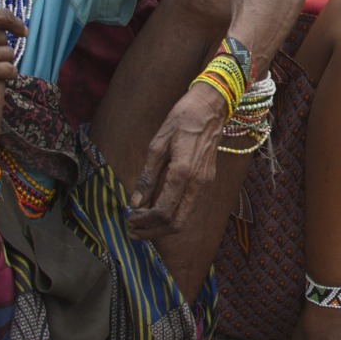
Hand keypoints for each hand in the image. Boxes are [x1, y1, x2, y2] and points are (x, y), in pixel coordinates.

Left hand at [130, 86, 230, 242]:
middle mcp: (198, 183)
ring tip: (142, 223)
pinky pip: (189, 207)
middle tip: (133, 231)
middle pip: (176, 224)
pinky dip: (172, 215)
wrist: (211, 107)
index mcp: (183, 172)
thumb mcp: (157, 144)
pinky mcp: (207, 181)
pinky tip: (156, 209)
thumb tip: (135, 203)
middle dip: (153, 232)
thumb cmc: (181, 120)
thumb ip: (147, 176)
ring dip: (162, 227)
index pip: (163, 211)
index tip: (129, 219)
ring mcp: (205, 183)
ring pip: (184, 219)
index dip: (144, 222)